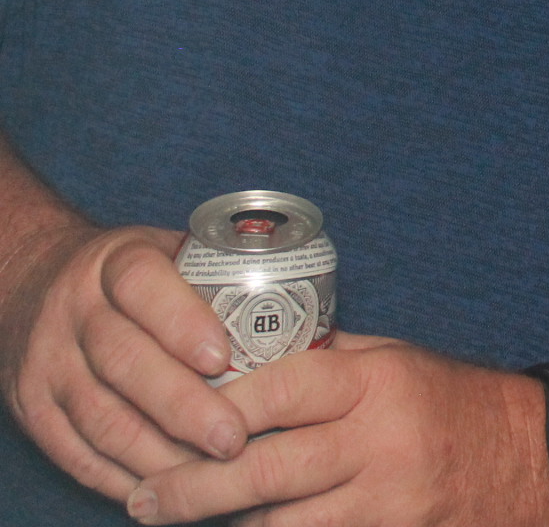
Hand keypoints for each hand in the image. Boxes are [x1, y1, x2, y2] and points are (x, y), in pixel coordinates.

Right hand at [0, 221, 246, 499]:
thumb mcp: (173, 254)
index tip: (224, 358)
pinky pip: (74, 451)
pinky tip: (163, 489)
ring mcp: (48, 360)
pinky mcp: (32, 407)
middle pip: (125, 361)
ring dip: (156, 454)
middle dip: (183, 406)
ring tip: (209, 476)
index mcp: (117, 262)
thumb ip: (226, 282)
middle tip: (234, 439)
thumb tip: (321, 324)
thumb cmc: (139, 278)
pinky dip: (119, 477)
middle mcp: (75, 309)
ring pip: (100, 415)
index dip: (183, 323)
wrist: (39, 282)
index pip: (145, 286)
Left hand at [125, 331, 548, 526]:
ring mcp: (387, 501)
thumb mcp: (395, 362)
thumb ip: (326, 364)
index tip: (169, 414)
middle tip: (142, 496)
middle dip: (191, 489)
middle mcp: (380, 442)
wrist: (535, 456)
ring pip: (280, 524)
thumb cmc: (453, 402)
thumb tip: (246, 357)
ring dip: (222, 524)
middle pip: (266, 471)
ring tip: (171, 518)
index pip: (281, 388)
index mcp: (377, 383)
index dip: (217, 405)